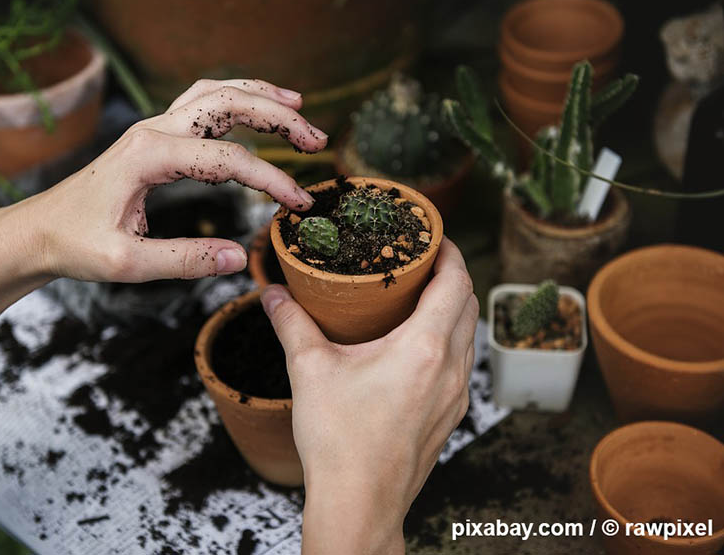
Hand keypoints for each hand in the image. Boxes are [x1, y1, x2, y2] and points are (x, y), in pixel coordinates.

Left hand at [0, 78, 325, 374]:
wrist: (38, 231)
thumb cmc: (75, 244)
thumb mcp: (127, 263)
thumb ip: (184, 260)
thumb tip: (238, 258)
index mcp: (148, 156)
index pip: (227, 159)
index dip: (271, 179)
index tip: (299, 203)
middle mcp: (153, 131)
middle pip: (227, 104)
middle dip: (278, 116)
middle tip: (316, 140)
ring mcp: (153, 129)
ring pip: (215, 94)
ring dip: (260, 97)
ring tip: (299, 107)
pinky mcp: (154, 138)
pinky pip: (201, 104)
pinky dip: (235, 100)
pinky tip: (256, 108)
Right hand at [261, 238, 477, 554]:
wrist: (359, 504)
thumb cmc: (339, 441)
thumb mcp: (309, 371)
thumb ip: (291, 324)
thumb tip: (272, 293)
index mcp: (424, 348)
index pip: (456, 282)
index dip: (450, 252)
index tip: (433, 237)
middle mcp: (451, 369)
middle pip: (469, 305)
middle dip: (452, 276)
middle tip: (421, 262)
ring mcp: (456, 396)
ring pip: (468, 336)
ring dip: (452, 309)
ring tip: (418, 298)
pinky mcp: (450, 417)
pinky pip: (461, 365)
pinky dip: (448, 341)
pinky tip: (416, 346)